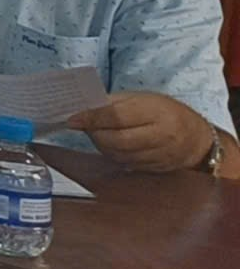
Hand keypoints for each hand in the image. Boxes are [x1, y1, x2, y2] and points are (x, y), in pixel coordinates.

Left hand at [68, 94, 215, 172]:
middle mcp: (161, 136)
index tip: (71, 119)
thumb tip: (82, 108)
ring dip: (101, 144)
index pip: (117, 117)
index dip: (91, 118)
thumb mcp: (142, 98)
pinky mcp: (156, 169)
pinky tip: (111, 144)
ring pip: (118, 154)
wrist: (198, 140)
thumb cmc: (165, 112)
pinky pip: (126, 164)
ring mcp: (160, 156)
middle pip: (115, 140)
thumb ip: (113, 103)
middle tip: (83, 124)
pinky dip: (113, 154)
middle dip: (94, 133)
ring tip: (98, 132)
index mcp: (156, 112)